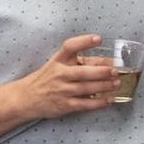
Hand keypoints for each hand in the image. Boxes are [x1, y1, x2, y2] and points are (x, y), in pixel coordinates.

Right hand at [0, 34, 120, 140]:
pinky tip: (109, 100)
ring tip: (117, 83)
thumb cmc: (46, 78)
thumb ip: (77, 60)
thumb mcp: (57, 64)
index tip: (98, 38)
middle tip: (116, 69)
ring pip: (87, 88)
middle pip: (83, 71)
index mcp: (58, 60)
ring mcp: (62, 90)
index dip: (84, 41)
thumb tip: (106, 60)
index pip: (70, 47)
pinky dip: (99, 103)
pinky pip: (85, 104)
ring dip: (104, 86)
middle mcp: (60, 74)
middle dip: (102, 71)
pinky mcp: (64, 105)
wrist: (26, 98)